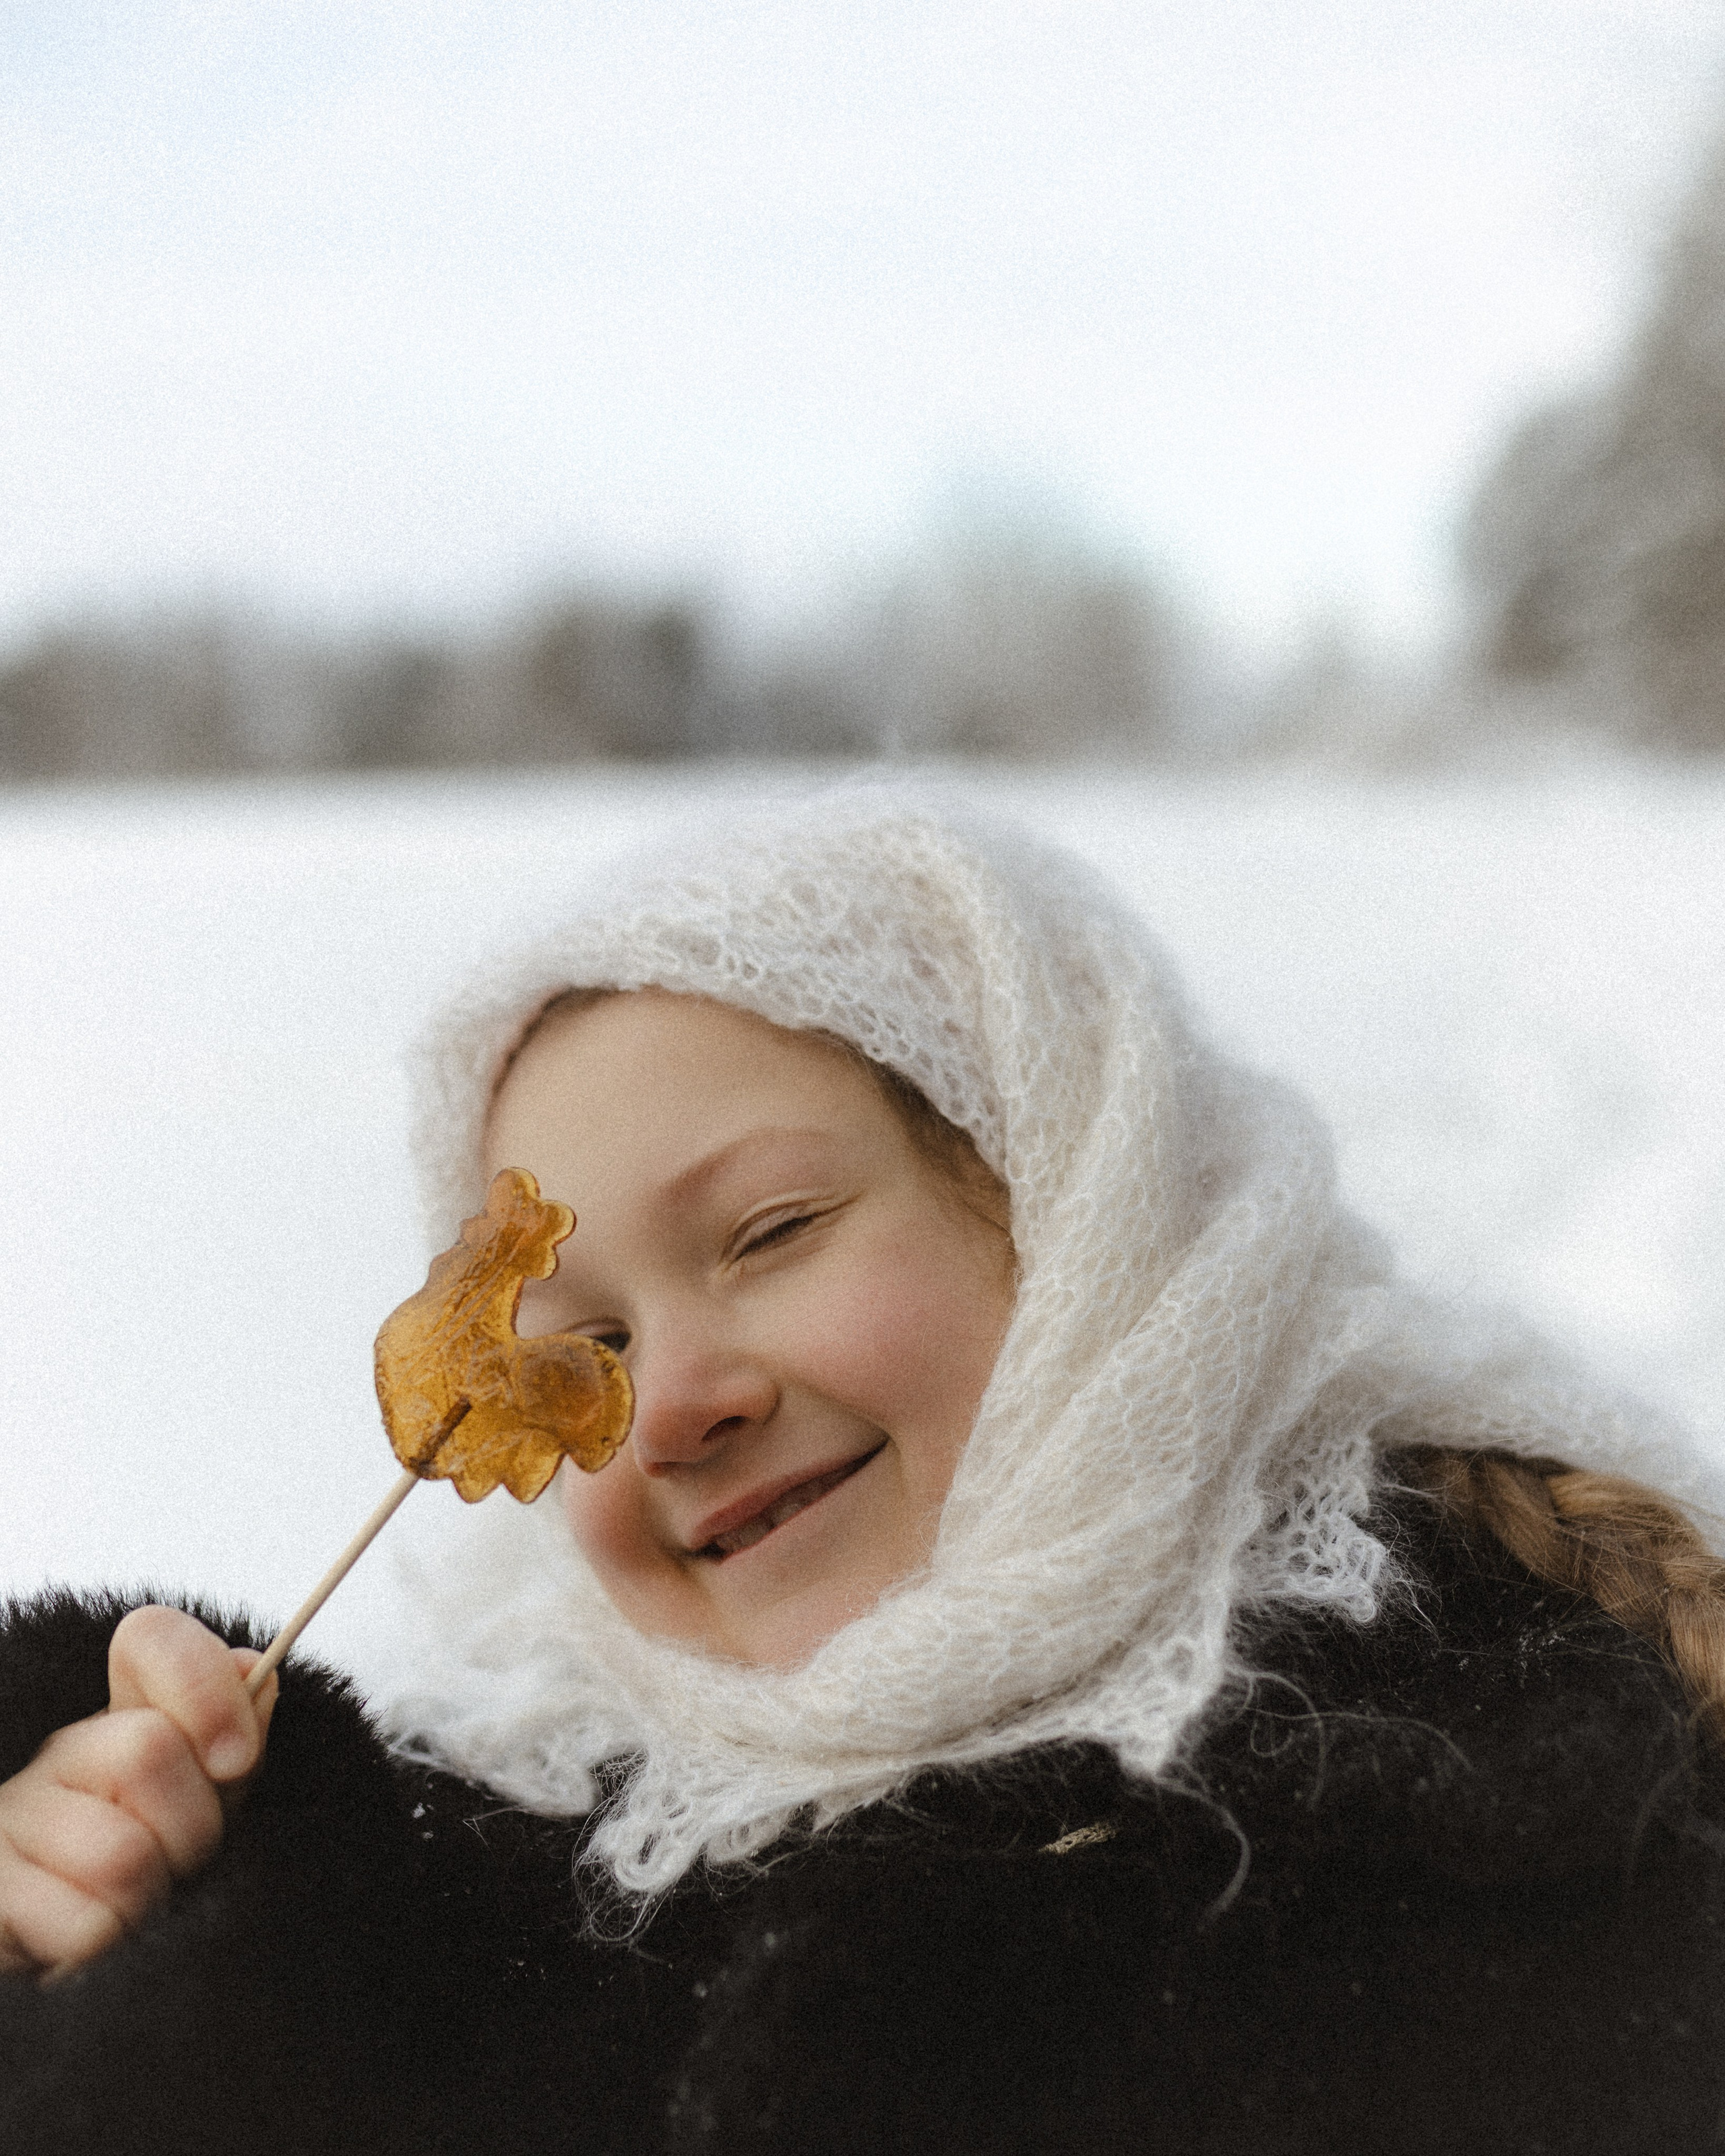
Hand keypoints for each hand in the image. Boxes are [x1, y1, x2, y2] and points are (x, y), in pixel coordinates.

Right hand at [0, 1606, 276, 1980]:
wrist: (58, 1952)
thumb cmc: (154, 1874)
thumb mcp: (207, 1801)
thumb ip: (237, 1737)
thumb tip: (256, 1673)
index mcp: (120, 1717)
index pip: (151, 1638)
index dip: (204, 1687)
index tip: (234, 1758)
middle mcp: (59, 1755)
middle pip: (149, 1748)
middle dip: (193, 1827)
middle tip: (178, 1861)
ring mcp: (13, 1821)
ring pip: (120, 1853)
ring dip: (150, 1898)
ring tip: (135, 1906)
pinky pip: (85, 1929)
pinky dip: (109, 1947)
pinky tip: (94, 1941)